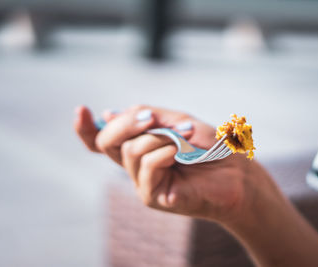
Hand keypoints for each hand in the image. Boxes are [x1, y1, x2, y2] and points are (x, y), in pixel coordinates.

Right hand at [74, 105, 268, 222]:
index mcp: (139, 147)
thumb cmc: (208, 146)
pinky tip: (180, 154)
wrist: (236, 172)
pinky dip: (163, 153)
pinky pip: (147, 167)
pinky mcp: (153, 197)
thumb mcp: (176, 121)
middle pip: (107, 142)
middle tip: (150, 117)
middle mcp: (135, 165)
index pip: (102, 141)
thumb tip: (107, 114)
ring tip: (184, 138)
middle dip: (125, 124)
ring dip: (158, 137)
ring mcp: (142, 182)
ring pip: (130, 151)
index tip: (80, 110)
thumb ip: (145, 116)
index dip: (86, 128)